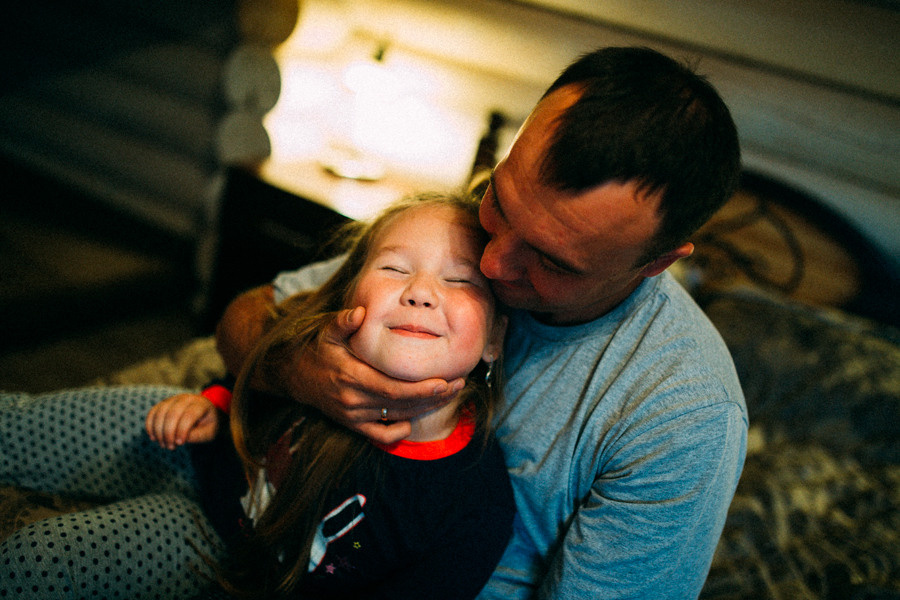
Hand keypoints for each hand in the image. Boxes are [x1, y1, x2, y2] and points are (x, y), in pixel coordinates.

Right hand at [146, 393, 219, 448]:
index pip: (189, 415)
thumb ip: (197, 435)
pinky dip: (150, 425)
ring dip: (158, 431)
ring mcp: (174, 399)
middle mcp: (186, 398)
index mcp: (201, 404)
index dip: (182, 430)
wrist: (204, 415)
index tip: (180, 443)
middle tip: (170, 447)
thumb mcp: (209, 432)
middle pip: (172, 414)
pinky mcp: (164, 404)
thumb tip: (179, 439)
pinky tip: (153, 437)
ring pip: (160, 413)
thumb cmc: (208, 425)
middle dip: (168, 433)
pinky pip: (153, 412)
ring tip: (163, 444)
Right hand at [283, 307, 465, 444]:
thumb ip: (344, 322)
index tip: (444, 382)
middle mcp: (353, 400)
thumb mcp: (327, 331)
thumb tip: (359, 312)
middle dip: (432, 397)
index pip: (393, 389)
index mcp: (351, 376)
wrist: (294, 375)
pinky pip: (379, 434)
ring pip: (395, 418)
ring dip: (424, 410)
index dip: (421, 389)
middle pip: (401, 405)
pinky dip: (398, 433)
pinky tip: (413, 421)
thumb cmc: (317, 349)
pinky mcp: (352, 423)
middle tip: (457, 386)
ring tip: (448, 396)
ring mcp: (353, 414)